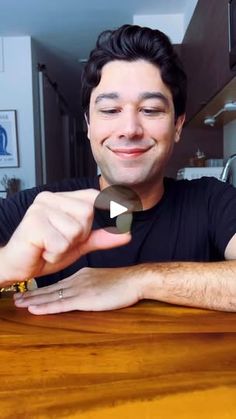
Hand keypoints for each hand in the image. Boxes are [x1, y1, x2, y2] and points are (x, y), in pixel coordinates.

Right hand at [0, 190, 130, 285]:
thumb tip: (127, 233)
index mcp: (60, 199)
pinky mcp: (33, 223)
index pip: (91, 196)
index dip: (109, 203)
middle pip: (86, 213)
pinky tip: (43, 251)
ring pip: (75, 229)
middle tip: (61, 243)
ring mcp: (40, 208)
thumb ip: (101, 238)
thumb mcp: (78, 245)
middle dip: (79, 236)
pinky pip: (61, 242)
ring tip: (50, 247)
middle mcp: (49, 198)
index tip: (127, 206)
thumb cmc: (45, 252)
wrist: (18, 267)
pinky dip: (55, 254)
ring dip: (66, 247)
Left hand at [13, 266, 142, 314]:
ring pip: (52, 296)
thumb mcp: (103, 280)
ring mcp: (80, 289)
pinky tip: (35, 309)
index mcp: (81, 275)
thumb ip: (91, 285)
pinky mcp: (85, 299)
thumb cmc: (123, 282)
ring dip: (34, 300)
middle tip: (16, 298)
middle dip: (32, 294)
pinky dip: (46, 307)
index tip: (28, 292)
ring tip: (19, 303)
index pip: (57, 284)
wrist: (135, 280)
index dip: (41, 289)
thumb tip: (85, 291)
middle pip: (50, 289)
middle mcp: (77, 280)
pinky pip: (61, 304)